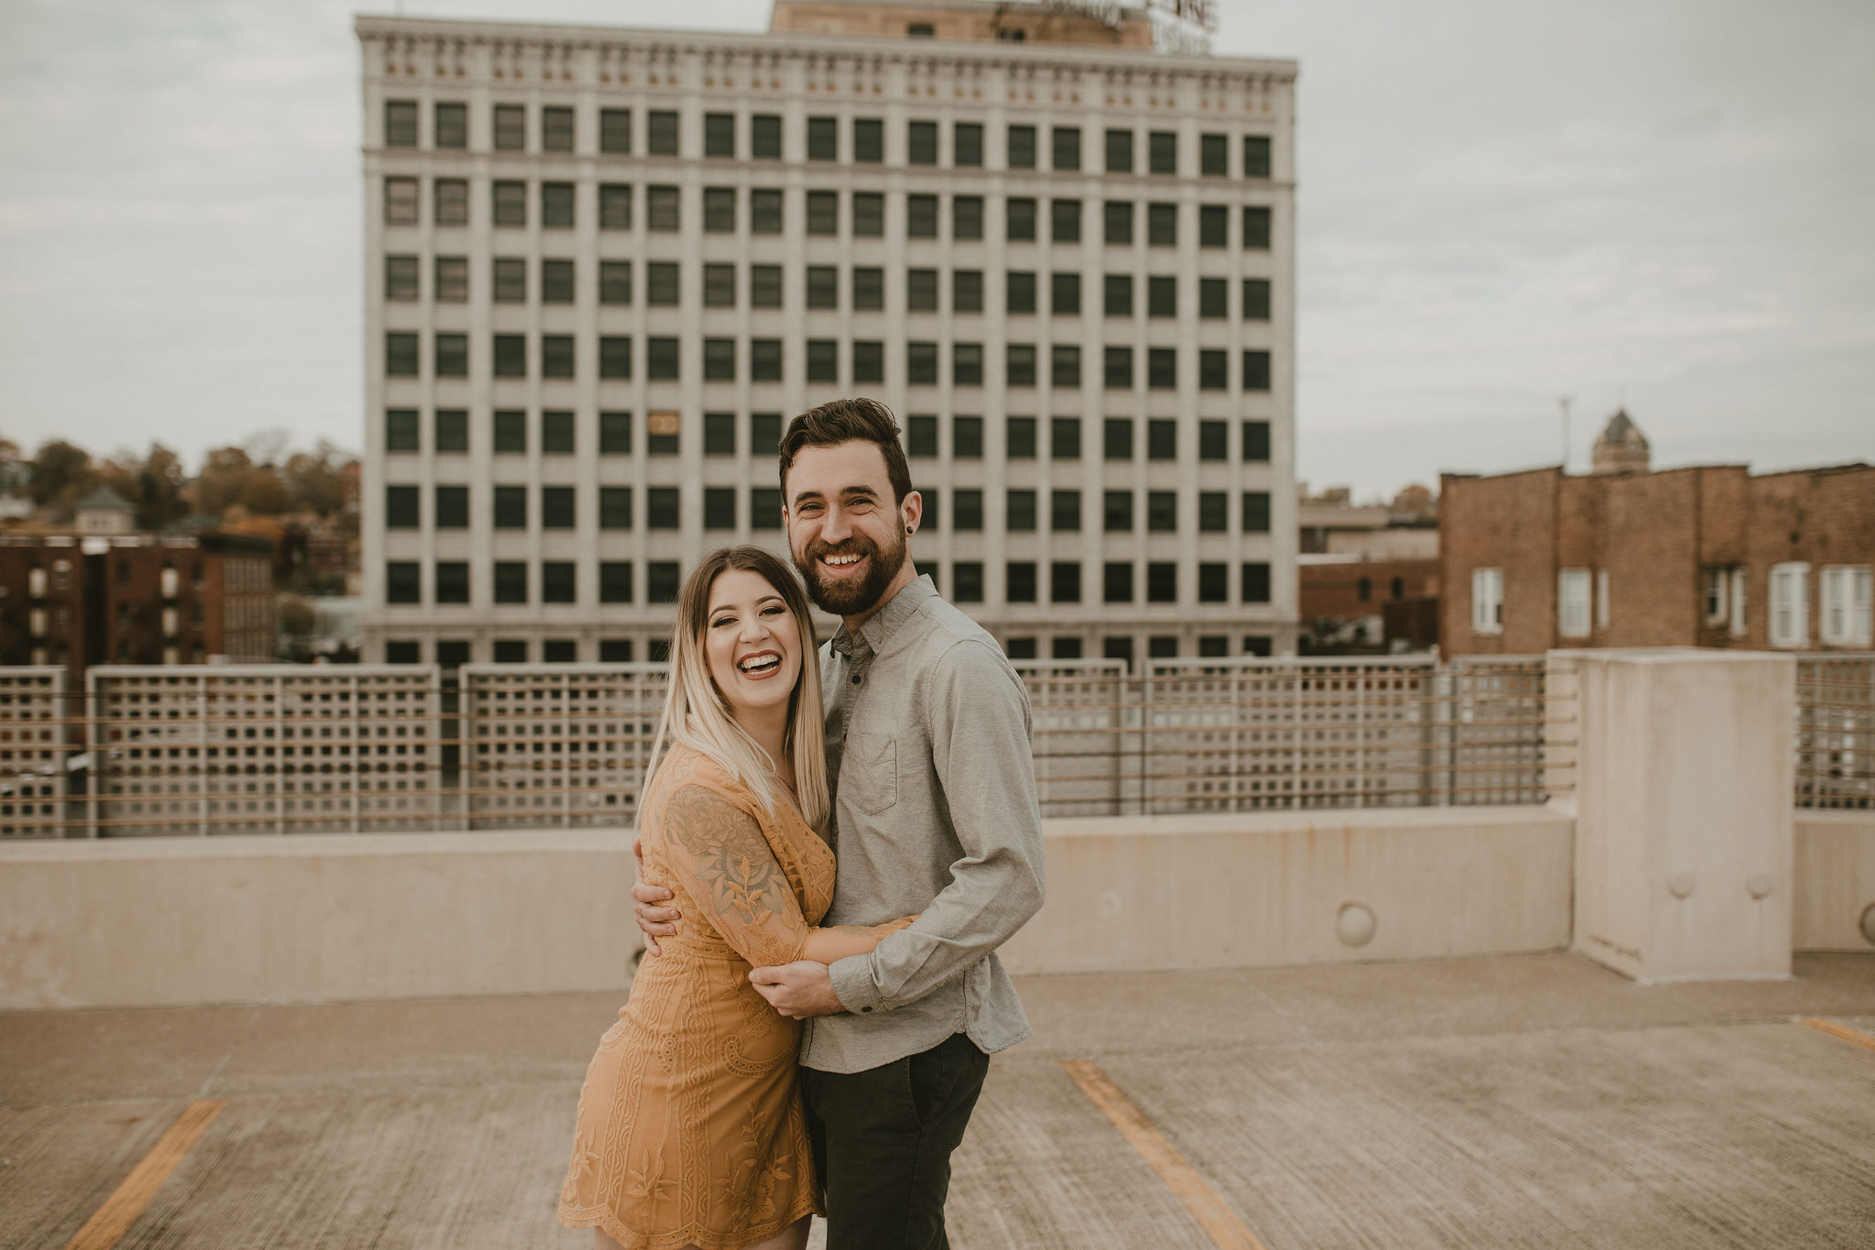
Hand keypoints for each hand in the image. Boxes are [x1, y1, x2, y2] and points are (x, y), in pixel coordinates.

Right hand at [632, 838, 679, 956]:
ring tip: (675, 930)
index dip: (654, 893)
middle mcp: (639, 905)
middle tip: (677, 913)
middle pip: (645, 911)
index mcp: (639, 888)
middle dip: (660, 913)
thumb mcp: (651, 862)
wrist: (660, 889)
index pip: (641, 892)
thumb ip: (645, 852)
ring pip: (647, 926)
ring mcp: (642, 919)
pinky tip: (660, 953)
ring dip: (660, 929)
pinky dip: (652, 947)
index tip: (670, 892)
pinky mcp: (648, 930)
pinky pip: (647, 940)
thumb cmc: (657, 873)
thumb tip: (638, 839)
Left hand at [749, 961, 843, 1018]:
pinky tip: (809, 986)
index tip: (774, 963)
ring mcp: (796, 1012)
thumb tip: (751, 975)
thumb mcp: (789, 971)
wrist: (841, 991)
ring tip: (802, 976)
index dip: (763, 972)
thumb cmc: (815, 978)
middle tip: (790, 968)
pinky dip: (800, 993)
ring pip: (785, 996)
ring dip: (789, 987)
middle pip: (772, 990)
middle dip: (777, 980)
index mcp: (776, 999)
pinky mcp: (808, 1012)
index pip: (758, 984)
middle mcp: (784, 1010)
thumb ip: (767, 974)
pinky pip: (798, 1000)